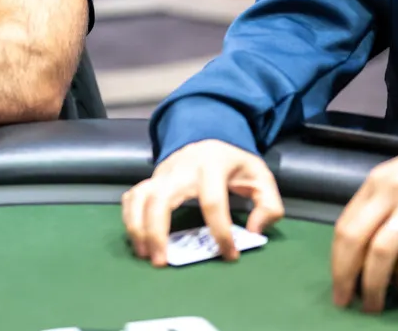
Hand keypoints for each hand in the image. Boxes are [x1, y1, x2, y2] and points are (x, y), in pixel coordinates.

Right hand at [123, 139, 284, 266]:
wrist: (207, 135)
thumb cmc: (234, 163)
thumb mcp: (261, 177)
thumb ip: (268, 205)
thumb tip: (253, 231)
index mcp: (211, 166)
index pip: (212, 202)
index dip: (221, 232)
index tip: (229, 255)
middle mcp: (180, 169)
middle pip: (159, 199)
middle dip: (156, 232)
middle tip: (161, 262)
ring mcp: (161, 173)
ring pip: (138, 197)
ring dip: (136, 227)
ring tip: (144, 254)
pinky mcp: (151, 179)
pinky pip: (131, 197)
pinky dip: (129, 217)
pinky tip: (137, 238)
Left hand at [331, 134, 397, 312]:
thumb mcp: (397, 180)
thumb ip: (378, 206)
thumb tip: (363, 245)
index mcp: (374, 184)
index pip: (343, 225)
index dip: (336, 258)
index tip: (336, 281)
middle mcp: (388, 194)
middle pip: (354, 239)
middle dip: (345, 273)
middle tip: (344, 299)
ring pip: (381, 251)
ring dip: (373, 282)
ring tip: (373, 303)